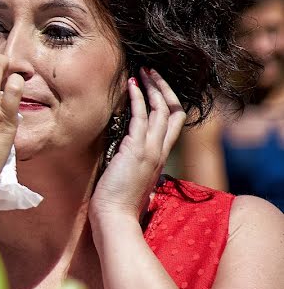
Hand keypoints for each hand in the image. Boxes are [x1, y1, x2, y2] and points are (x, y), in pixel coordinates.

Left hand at [90, 68, 185, 226]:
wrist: (114, 217)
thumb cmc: (118, 202)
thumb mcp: (132, 179)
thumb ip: (138, 168)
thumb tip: (135, 164)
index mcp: (160, 157)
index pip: (174, 122)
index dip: (167, 101)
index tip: (154, 87)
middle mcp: (160, 151)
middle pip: (174, 111)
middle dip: (163, 87)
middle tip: (150, 72)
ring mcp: (150, 150)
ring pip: (162, 110)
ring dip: (152, 87)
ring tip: (141, 72)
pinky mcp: (136, 150)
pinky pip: (141, 117)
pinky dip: (137, 98)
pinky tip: (130, 86)